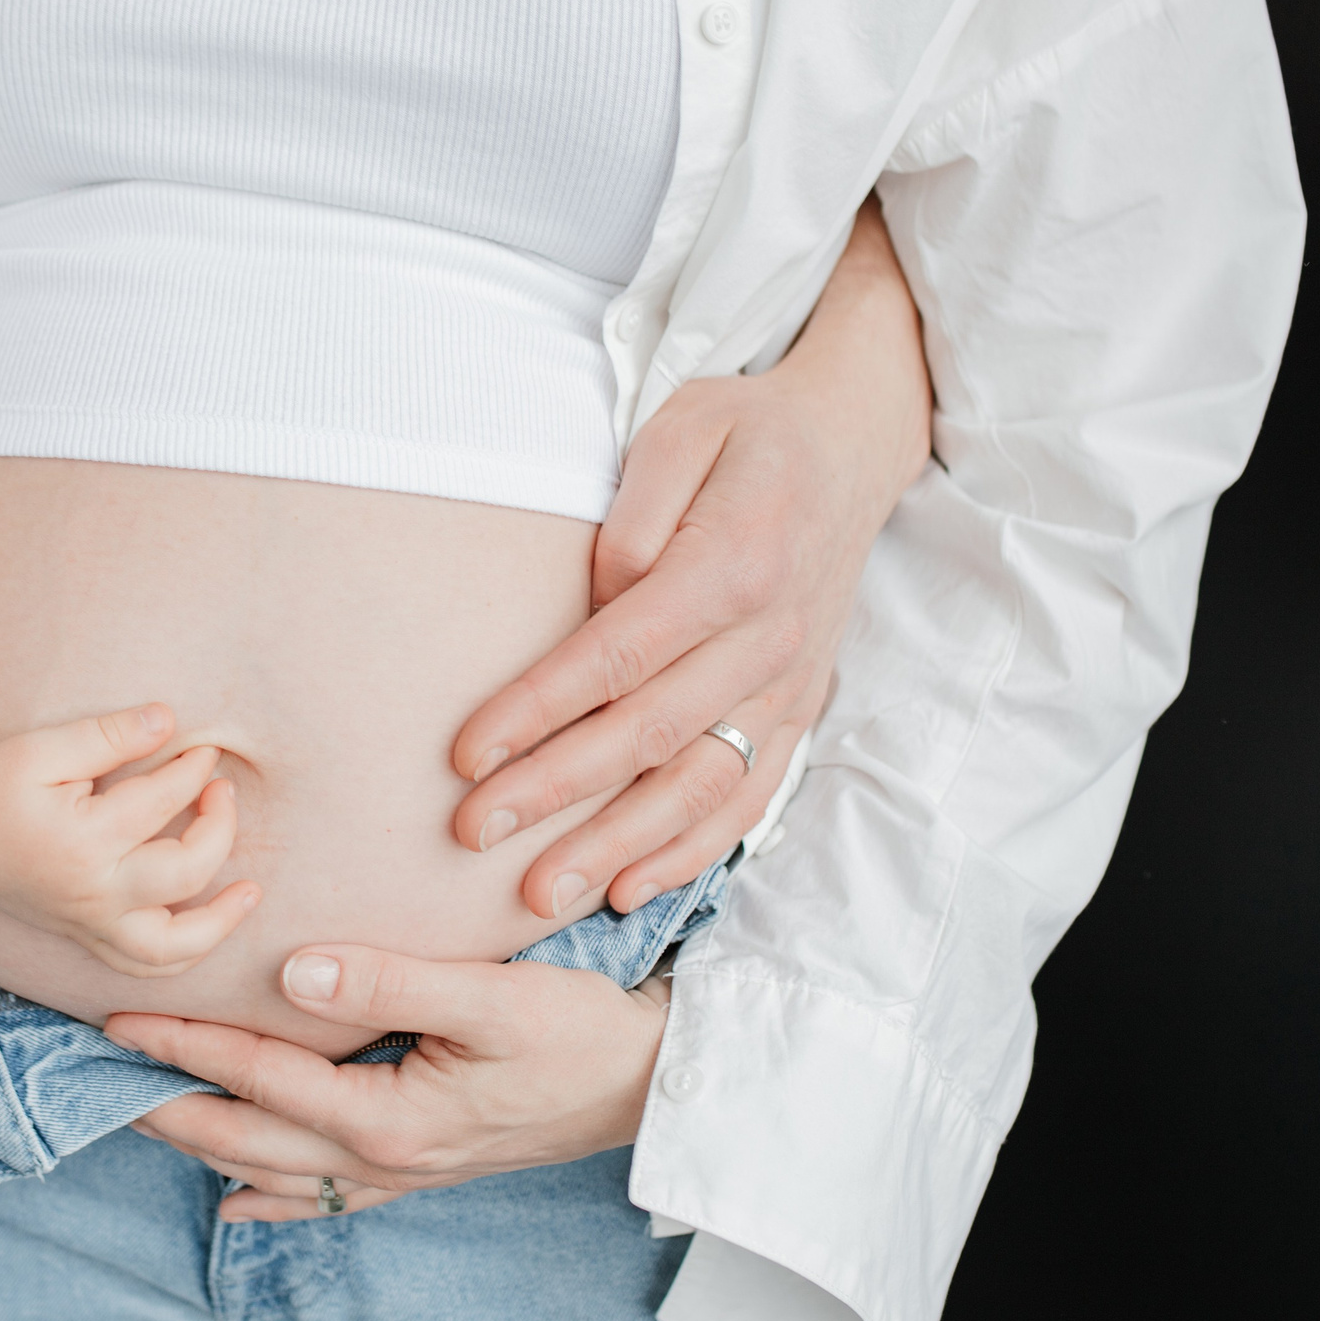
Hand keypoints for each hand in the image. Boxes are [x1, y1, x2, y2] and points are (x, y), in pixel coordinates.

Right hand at [0, 703, 257, 976]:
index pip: (161, 801)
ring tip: (251, 890)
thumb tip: (169, 720)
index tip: (204, 747)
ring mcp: (92, 925)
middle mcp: (93, 893)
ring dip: (222, 921)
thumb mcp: (39, 749)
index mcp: (82, 839)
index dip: (193, 769)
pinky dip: (186, 954)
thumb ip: (106, 735)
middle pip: (185, 870)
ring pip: (174, 946)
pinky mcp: (88, 939)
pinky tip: (209, 924)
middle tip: (221, 788)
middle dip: (218, 825)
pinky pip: (146, 966)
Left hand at [108, 943, 668, 1220]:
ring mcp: (400, 1174)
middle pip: (243, 1139)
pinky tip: (231, 1196)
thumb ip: (389, 980)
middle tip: (91, 1076)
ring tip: (137, 1115)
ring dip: (201, 1143)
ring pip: (273, 1170)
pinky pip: (323, 1196)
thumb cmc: (579, 1031)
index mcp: (386, 1116)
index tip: (119, 1018)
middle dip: (164, 1107)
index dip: (183, 1044)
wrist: (651, 1087)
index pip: (258, 1075)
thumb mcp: (490, 995)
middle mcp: (381, 1159)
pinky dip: (267, 1196)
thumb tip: (294, 969)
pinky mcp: (421, 1171)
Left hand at [452, 198, 931, 918]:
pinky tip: (626, 886)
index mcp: (732, 563)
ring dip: (617, 844)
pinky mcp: (798, 708)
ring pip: (698, 783)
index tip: (465, 755)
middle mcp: (767, 637)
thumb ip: (634, 513)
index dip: (539, 709)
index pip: (618, 655)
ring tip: (541, 894)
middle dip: (555, 792)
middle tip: (473, 835)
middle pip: (647, 732)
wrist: (854, 443)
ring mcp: (788, 682)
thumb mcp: (682, 426)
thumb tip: (597, 600)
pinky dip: (691, 849)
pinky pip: (748, 796)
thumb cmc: (746, 429)